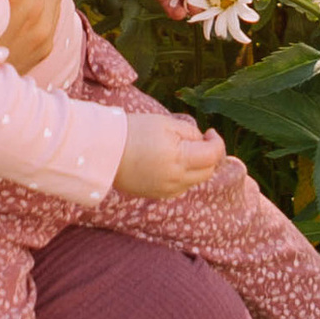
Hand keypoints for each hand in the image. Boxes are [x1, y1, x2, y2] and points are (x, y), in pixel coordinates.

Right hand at [114, 113, 234, 200]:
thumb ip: (189, 132)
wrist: (103, 150)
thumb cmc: (134, 131)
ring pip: (194, 181)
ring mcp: (166, 190)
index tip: (210, 132)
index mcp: (179, 159)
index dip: (217, 142)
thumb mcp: (165, 123)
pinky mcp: (156, 195)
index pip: (213, 156)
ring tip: (182, 150)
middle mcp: (175, 179)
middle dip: (209, 155)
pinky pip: (180, 187)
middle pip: (207, 171)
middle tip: (200, 140)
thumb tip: (201, 140)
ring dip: (197, 167)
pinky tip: (170, 162)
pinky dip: (183, 176)